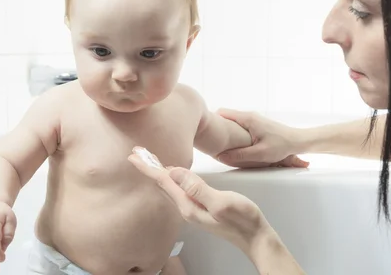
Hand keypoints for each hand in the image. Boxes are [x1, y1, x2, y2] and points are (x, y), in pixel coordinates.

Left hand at [128, 148, 275, 255]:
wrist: (254, 237)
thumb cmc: (242, 220)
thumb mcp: (220, 201)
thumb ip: (197, 187)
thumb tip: (175, 172)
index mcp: (188, 205)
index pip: (163, 181)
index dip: (148, 167)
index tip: (135, 154)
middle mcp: (187, 207)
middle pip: (162, 184)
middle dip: (149, 168)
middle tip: (136, 153)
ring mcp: (193, 208)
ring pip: (169, 187)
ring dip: (158, 172)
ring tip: (150, 160)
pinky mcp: (200, 206)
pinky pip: (179, 190)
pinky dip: (171, 178)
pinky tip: (173, 174)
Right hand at [216, 109, 308, 167]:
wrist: (297, 140)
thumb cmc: (281, 145)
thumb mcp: (260, 154)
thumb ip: (240, 155)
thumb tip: (221, 156)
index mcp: (248, 118)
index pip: (222, 112)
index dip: (211, 121)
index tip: (205, 132)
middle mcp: (249, 115)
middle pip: (225, 116)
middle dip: (216, 127)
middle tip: (209, 140)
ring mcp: (252, 119)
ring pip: (231, 122)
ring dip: (225, 131)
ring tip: (218, 144)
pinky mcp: (255, 124)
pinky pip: (238, 126)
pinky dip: (232, 133)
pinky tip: (232, 145)